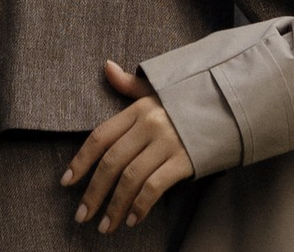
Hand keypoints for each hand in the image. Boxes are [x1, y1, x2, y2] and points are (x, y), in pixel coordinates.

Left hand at [63, 61, 193, 232]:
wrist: (227, 104)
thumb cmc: (186, 101)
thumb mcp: (157, 90)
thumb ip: (129, 86)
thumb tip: (106, 67)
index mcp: (138, 108)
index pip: (101, 136)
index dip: (81, 160)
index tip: (66, 182)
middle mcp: (149, 124)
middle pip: (112, 162)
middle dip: (93, 192)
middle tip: (81, 215)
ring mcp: (167, 142)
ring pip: (131, 179)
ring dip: (115, 207)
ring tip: (105, 226)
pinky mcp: (184, 159)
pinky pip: (155, 187)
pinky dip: (140, 206)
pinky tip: (132, 220)